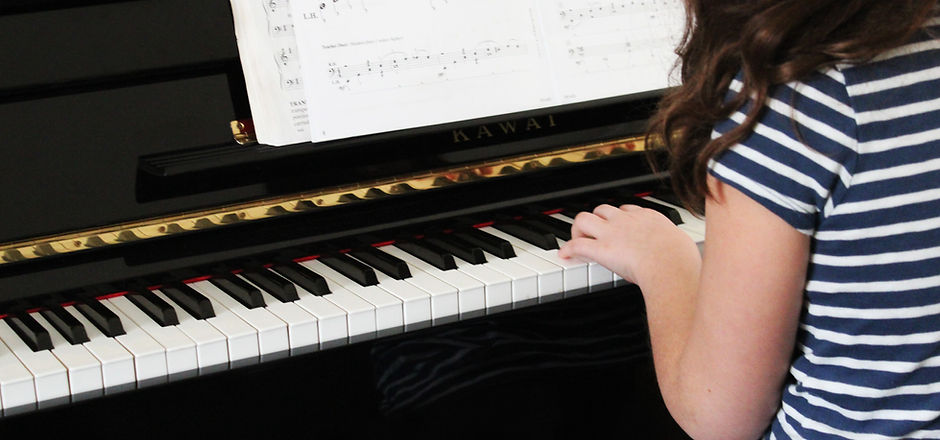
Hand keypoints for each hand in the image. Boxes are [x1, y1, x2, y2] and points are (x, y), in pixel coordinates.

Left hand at [557, 203, 699, 288]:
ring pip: (584, 219)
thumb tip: (684, 252)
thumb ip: (677, 245)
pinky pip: (577, 244)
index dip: (618, 218)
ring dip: (579, 229)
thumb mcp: (684, 244)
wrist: (671, 265)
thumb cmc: (682, 260)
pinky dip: (568, 248)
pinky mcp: (601, 249)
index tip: (616, 227)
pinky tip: (565, 254)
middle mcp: (626, 221)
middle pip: (602, 209)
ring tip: (578, 240)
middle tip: (594, 234)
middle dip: (596, 220)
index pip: (626, 210)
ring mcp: (612, 233)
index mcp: (647, 218)